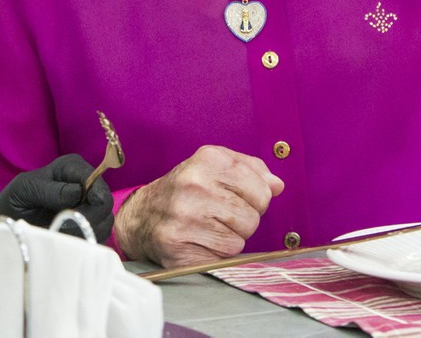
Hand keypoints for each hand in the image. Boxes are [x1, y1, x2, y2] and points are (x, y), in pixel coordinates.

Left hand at [0, 155, 114, 242]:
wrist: (10, 222)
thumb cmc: (16, 198)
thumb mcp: (26, 188)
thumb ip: (50, 190)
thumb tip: (77, 192)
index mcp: (72, 167)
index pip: (97, 181)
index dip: (95, 197)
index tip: (77, 214)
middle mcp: (86, 185)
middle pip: (105, 205)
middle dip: (86, 219)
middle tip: (62, 228)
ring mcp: (91, 208)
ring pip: (104, 224)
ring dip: (83, 233)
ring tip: (59, 234)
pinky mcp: (90, 228)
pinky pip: (98, 238)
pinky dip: (83, 242)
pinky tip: (65, 241)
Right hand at [112, 145, 283, 267]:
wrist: (144, 214)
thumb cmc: (188, 190)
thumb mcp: (217, 166)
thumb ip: (252, 170)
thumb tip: (276, 185)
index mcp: (209, 159)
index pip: (262, 191)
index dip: (256, 200)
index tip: (237, 198)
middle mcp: (194, 185)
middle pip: (252, 218)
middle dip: (242, 222)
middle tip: (219, 215)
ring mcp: (183, 216)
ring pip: (237, 242)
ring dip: (228, 240)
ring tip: (207, 228)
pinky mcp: (176, 246)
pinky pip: (219, 259)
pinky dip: (214, 255)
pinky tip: (198, 241)